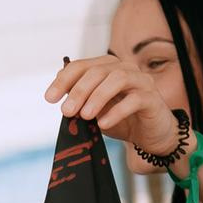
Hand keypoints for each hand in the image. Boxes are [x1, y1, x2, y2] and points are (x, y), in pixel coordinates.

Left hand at [46, 55, 179, 158]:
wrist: (151, 136)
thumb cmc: (122, 120)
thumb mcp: (95, 109)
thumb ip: (80, 98)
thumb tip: (59, 88)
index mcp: (108, 68)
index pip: (82, 66)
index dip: (64, 80)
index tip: (49, 98)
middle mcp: (125, 69)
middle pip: (98, 71)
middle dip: (79, 91)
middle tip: (66, 111)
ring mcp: (141, 81)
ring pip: (117, 79)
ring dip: (97, 97)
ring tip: (85, 116)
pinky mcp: (152, 98)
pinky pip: (134, 100)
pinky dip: (116, 111)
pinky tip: (104, 124)